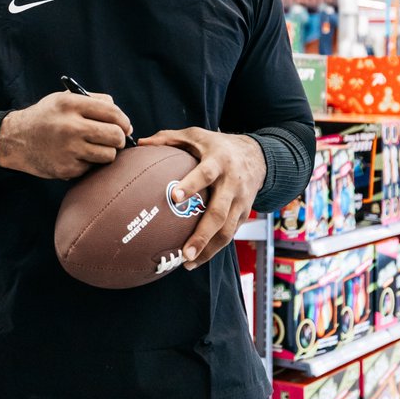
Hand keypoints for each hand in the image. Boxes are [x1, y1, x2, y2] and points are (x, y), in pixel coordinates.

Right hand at [0, 91, 131, 179]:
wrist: (16, 140)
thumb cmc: (46, 117)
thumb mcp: (64, 98)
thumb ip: (94, 101)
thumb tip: (122, 118)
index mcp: (71, 104)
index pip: (112, 112)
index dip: (124, 120)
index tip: (125, 126)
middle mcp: (70, 126)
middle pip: (115, 135)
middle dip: (120, 138)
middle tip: (115, 139)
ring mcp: (69, 150)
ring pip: (109, 155)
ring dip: (107, 152)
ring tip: (95, 147)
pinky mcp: (67, 169)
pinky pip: (93, 167)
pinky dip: (89, 163)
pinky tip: (76, 156)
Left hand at [137, 128, 265, 270]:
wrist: (258, 156)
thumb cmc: (218, 145)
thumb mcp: (196, 136)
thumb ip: (169, 138)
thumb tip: (140, 142)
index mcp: (219, 161)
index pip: (205, 174)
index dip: (191, 185)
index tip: (174, 198)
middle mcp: (232, 183)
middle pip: (219, 212)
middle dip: (202, 235)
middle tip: (184, 252)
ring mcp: (241, 201)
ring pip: (227, 230)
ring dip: (208, 249)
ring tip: (187, 263)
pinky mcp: (245, 214)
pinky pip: (230, 235)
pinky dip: (214, 249)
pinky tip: (196, 260)